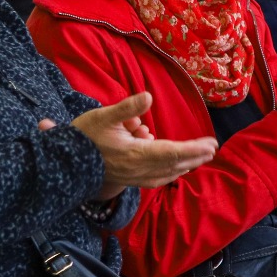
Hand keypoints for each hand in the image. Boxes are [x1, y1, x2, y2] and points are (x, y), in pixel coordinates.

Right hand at [65, 93, 217, 199]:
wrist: (64, 164)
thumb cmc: (84, 137)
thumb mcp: (103, 116)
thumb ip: (127, 107)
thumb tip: (148, 96)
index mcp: (136, 154)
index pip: (172, 152)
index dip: (193, 149)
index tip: (210, 145)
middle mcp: (138, 169)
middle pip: (174, 164)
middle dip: (195, 156)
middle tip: (212, 149)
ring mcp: (134, 177)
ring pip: (166, 173)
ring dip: (185, 165)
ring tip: (200, 157)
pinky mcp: (129, 180)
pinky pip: (156, 179)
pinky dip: (170, 173)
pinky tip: (176, 170)